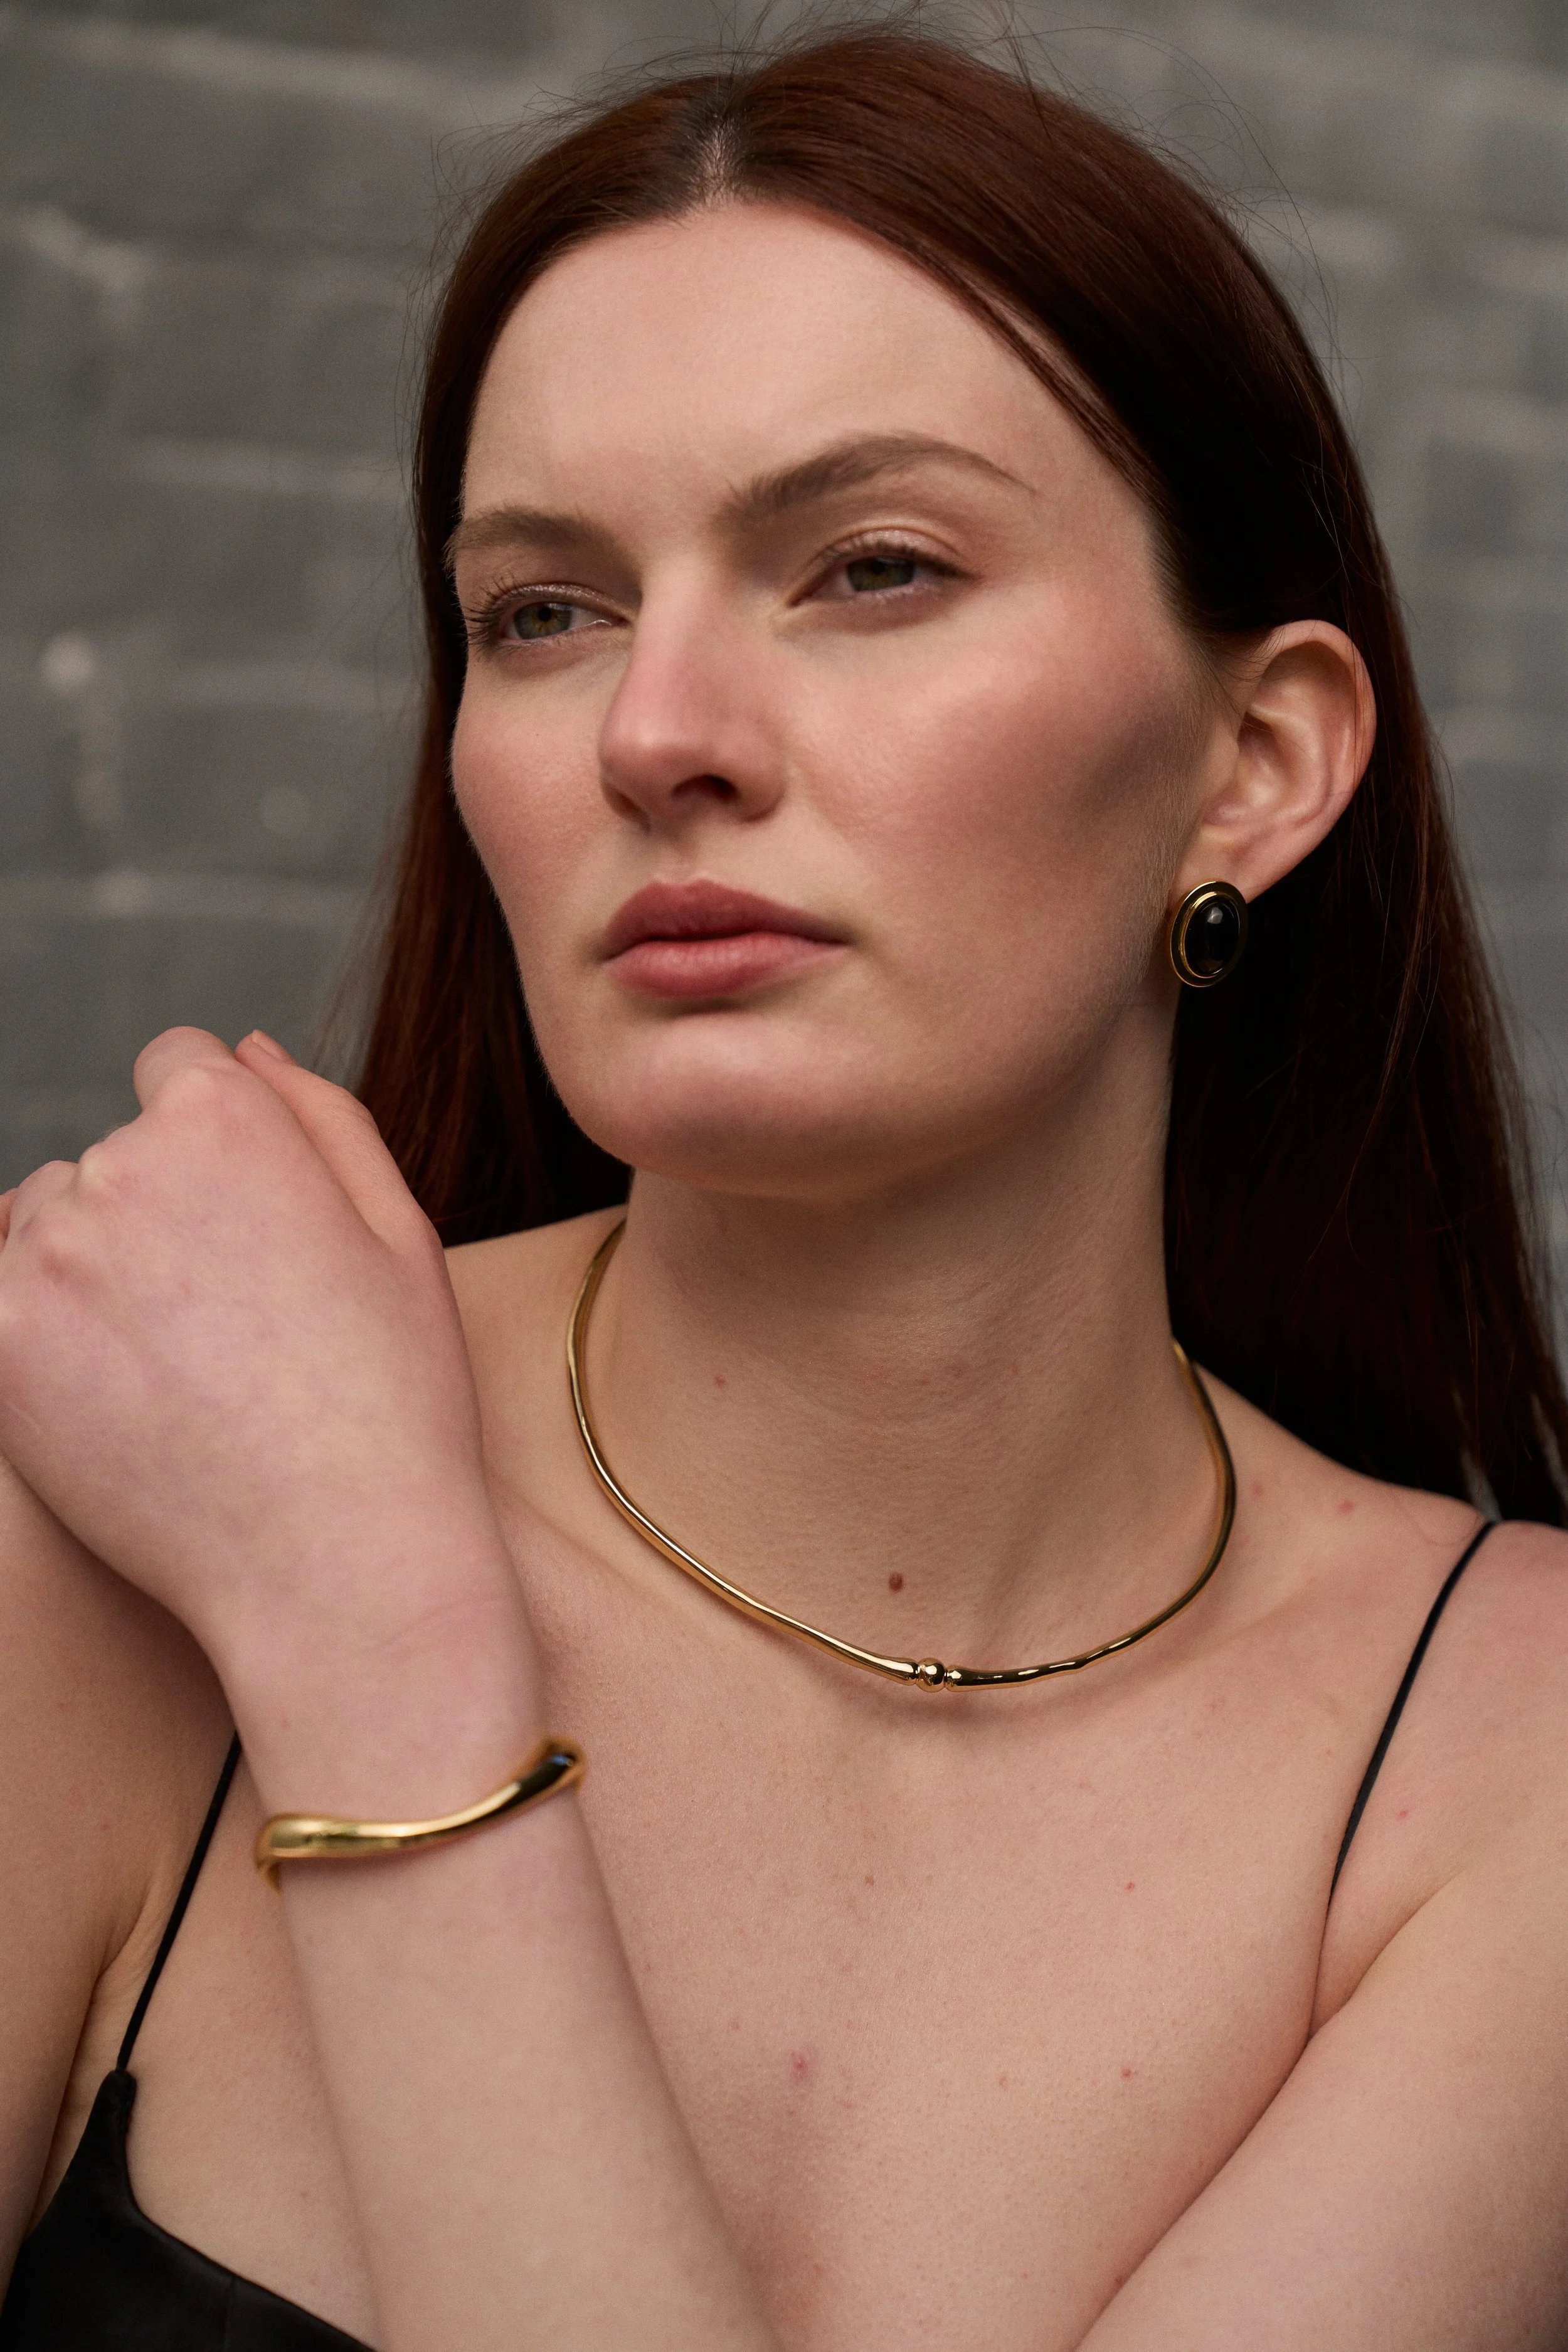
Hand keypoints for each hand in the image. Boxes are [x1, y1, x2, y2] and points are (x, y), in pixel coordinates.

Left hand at [0, 1030, 519, 1703]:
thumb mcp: (400, 1233)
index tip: (248, 1233)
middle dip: (156, 1217)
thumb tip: (247, 1046)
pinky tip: (117, 1403)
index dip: (220, 1146)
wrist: (339, 1564)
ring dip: (90, 1275)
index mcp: (227, 1121)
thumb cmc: (393, 1400)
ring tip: (177, 1372)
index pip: (175, 1067)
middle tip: (230, 1327)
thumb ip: (321, 1117)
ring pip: (44, 1228)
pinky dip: (44, 1345)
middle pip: (109, 1160)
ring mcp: (46, 1262)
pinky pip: (3, 1305)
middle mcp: (121, 1170)